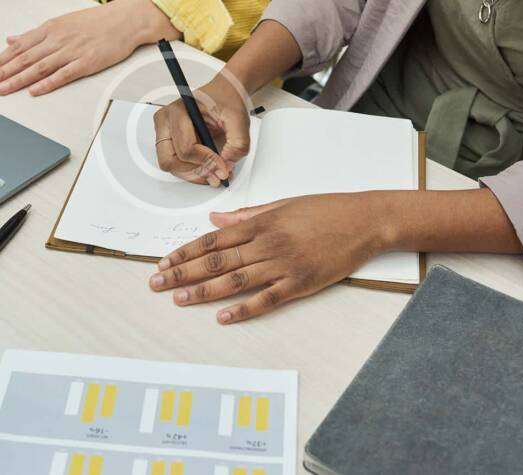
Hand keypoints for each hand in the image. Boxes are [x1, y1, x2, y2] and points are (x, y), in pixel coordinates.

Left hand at [0, 0, 178, 96]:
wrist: (124, 20)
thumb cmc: (94, 23)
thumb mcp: (60, 23)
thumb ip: (34, 35)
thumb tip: (10, 40)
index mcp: (49, 29)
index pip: (18, 47)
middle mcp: (57, 39)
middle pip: (24, 58)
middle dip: (2, 72)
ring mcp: (72, 51)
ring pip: (39, 67)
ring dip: (18, 79)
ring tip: (2, 90)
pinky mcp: (87, 62)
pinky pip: (64, 74)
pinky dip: (48, 83)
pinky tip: (34, 91)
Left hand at [148, 193, 393, 322]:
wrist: (364, 220)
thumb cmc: (325, 210)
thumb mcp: (283, 204)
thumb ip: (247, 215)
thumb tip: (215, 217)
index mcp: (260, 223)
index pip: (212, 239)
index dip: (185, 252)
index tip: (163, 262)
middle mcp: (267, 243)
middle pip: (216, 261)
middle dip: (183, 273)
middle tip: (158, 284)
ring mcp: (283, 264)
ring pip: (234, 280)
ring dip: (203, 291)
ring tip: (179, 299)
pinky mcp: (300, 283)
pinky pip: (266, 299)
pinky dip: (243, 309)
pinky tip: (222, 317)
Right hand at [153, 76, 249, 186]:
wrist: (225, 93)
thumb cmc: (226, 100)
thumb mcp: (239, 119)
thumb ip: (237, 143)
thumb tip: (226, 165)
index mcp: (178, 111)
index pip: (186, 147)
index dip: (206, 162)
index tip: (223, 167)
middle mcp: (166, 121)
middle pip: (169, 160)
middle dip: (193, 171)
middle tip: (215, 175)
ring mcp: (165, 132)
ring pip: (170, 165)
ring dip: (192, 174)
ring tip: (214, 174)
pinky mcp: (170, 141)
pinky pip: (175, 163)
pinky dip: (191, 171)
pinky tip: (208, 168)